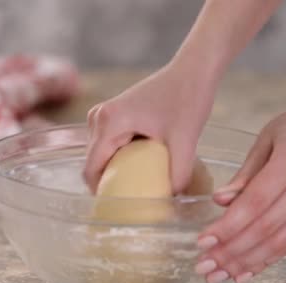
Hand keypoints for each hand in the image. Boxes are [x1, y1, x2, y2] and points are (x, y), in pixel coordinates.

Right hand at [84, 62, 214, 192]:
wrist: (193, 69)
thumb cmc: (188, 98)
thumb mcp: (185, 141)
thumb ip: (178, 174)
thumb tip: (172, 202)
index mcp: (108, 122)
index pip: (92, 169)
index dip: (102, 193)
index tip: (121, 209)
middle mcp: (99, 117)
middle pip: (95, 163)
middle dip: (111, 183)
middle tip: (135, 201)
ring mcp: (104, 114)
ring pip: (102, 155)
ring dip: (117, 171)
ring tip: (140, 186)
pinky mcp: (114, 114)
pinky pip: (110, 145)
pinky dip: (122, 159)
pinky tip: (143, 168)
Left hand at [195, 101, 285, 282]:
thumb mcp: (264, 141)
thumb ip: (244, 175)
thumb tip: (219, 201)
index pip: (257, 201)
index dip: (229, 225)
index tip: (203, 241)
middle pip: (267, 227)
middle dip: (232, 250)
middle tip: (204, 265)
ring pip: (280, 242)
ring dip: (246, 262)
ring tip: (217, 274)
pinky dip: (265, 261)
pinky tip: (242, 272)